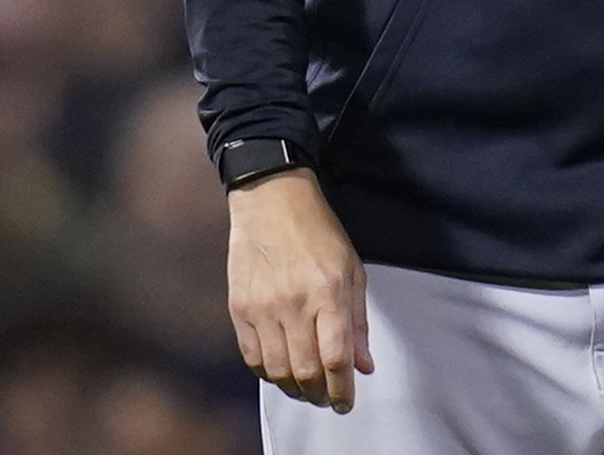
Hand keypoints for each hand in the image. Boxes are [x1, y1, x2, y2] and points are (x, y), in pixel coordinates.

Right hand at [228, 169, 371, 412]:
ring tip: (307, 388)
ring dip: (294, 389)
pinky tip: (281, 370)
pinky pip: (252, 357)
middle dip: (320, 395)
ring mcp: (262, 308)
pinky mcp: (239, 309)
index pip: (336, 358)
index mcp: (328, 292)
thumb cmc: (318, 232)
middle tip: (328, 398)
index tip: (346, 402)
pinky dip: (268, 373)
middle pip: (305, 372)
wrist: (271, 202)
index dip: (342, 390)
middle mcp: (294, 303)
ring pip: (277, 371)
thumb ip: (358, 321)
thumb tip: (364, 365)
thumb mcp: (352, 269)